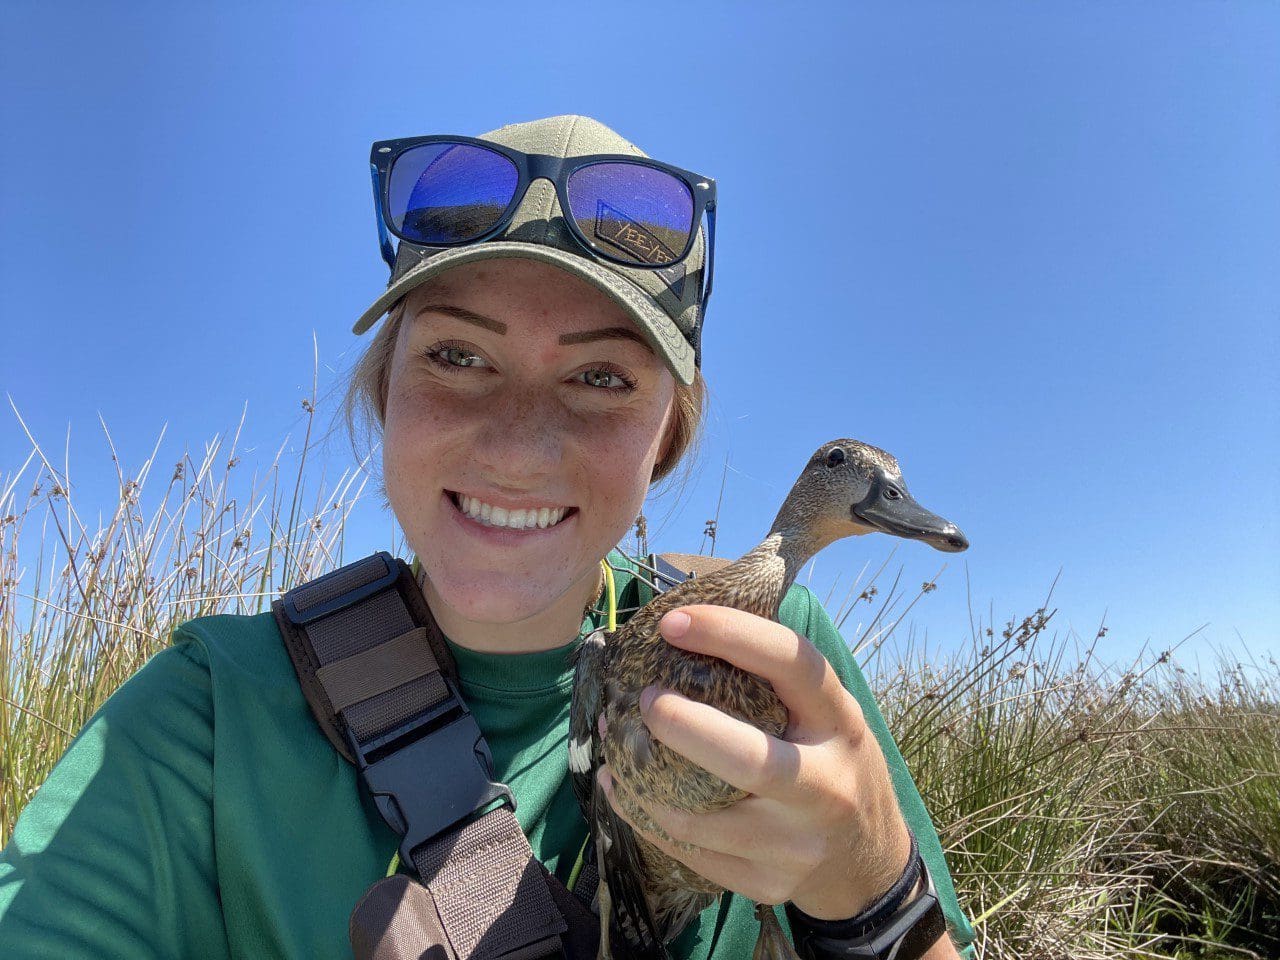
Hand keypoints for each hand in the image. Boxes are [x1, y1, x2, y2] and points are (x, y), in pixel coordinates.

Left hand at [597, 603, 912, 920]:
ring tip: (612, 738)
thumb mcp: (827, 716)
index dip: (732, 635)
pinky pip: (692, 852)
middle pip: (750, 760)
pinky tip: (622, 789)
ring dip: (644, 781)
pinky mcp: (767, 884)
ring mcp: (796, 843)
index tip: (673, 623)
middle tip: (643, 700)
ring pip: (705, 819)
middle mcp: (825, 785)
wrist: (867, 866)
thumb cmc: (831, 765)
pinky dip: (646, 819)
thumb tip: (688, 625)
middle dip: (684, 728)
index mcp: (840, 723)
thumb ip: (777, 682)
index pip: (793, 665)